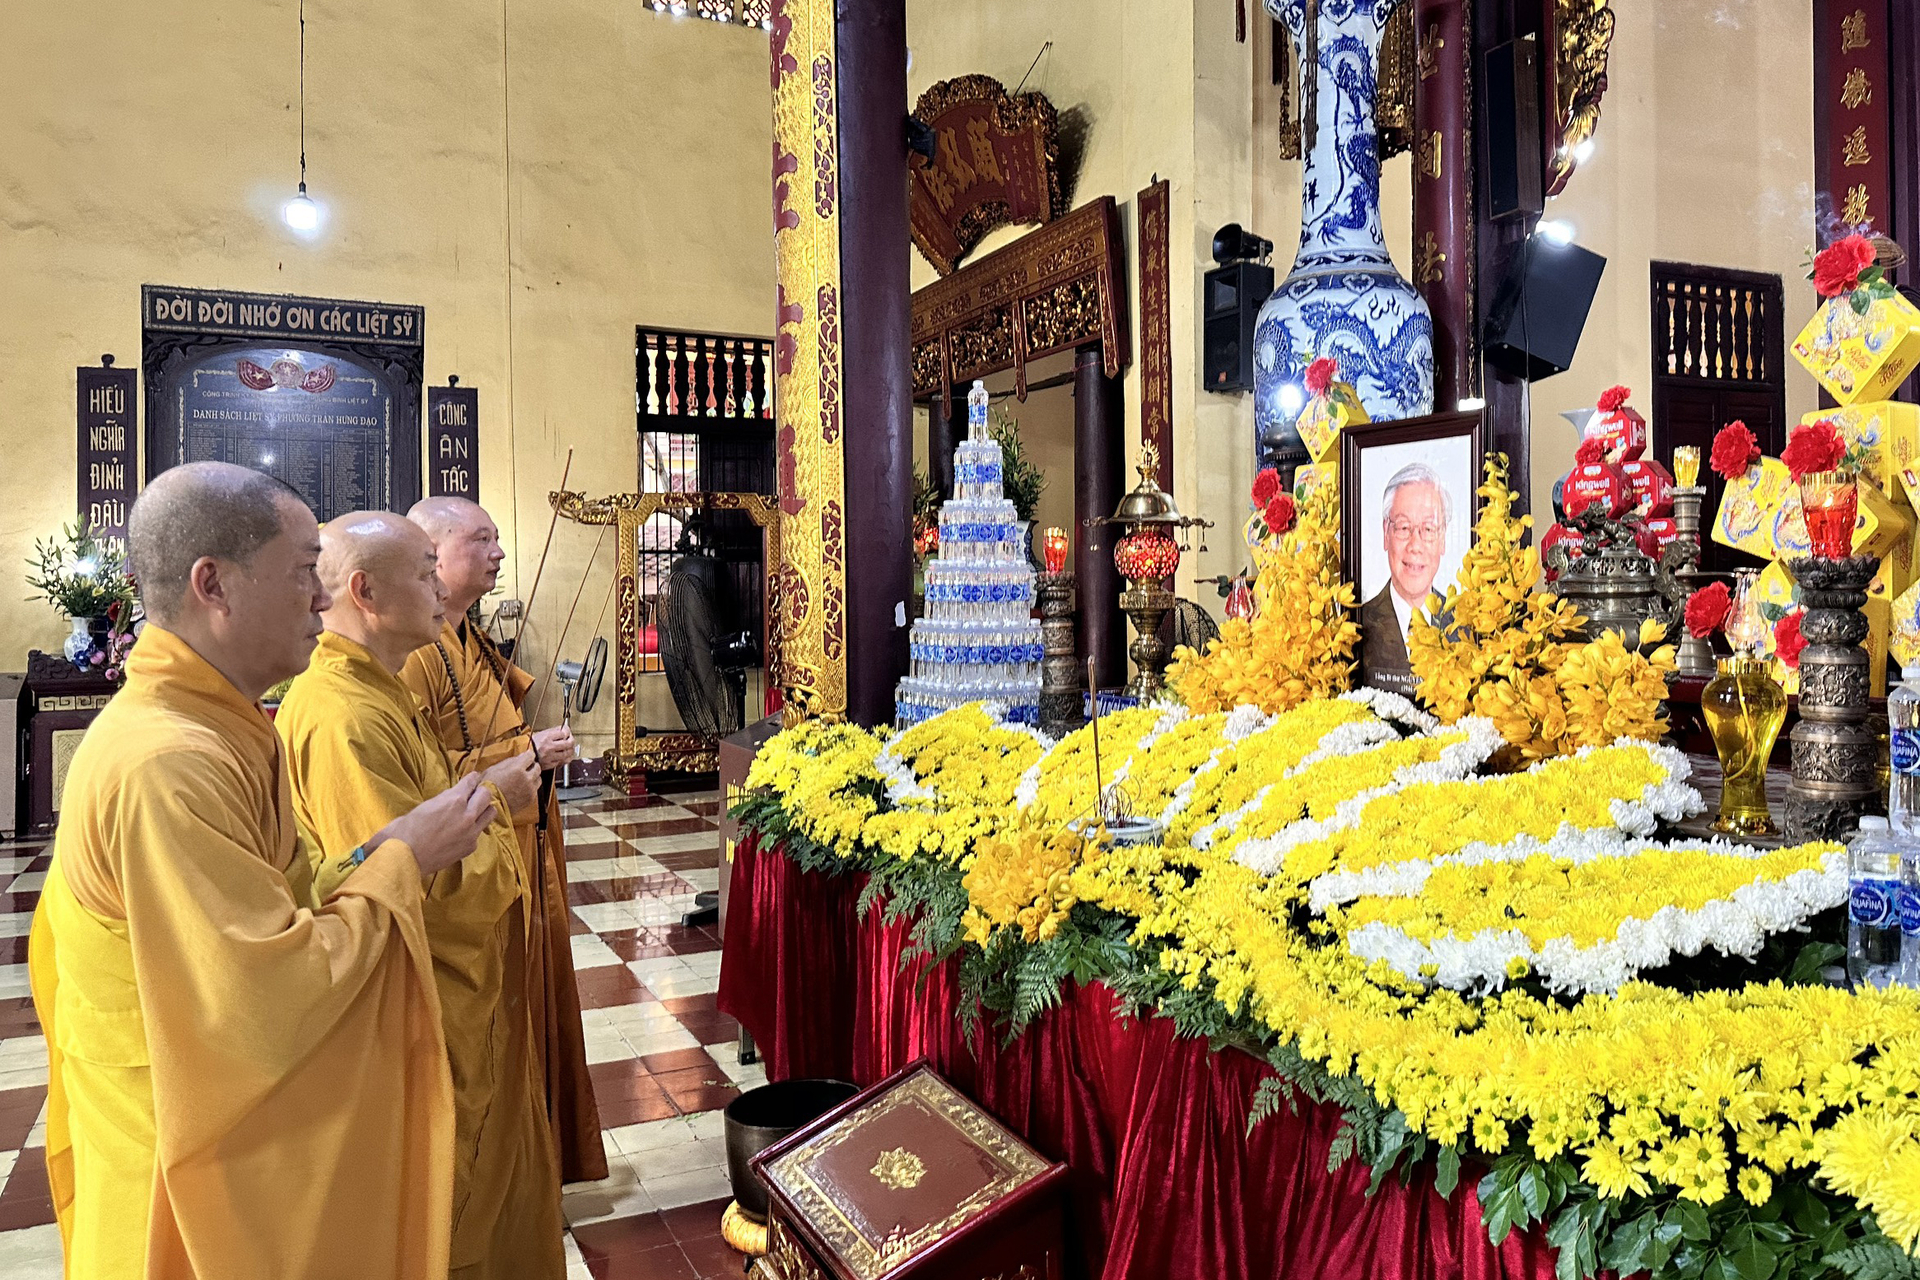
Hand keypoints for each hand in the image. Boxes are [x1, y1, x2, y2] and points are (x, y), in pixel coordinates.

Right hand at [368, 775, 497, 876]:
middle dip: (480, 792)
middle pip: (486, 795)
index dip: (472, 779)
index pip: (472, 782)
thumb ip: (444, 799)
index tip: (473, 778)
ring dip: (483, 809)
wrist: (405, 857)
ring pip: (490, 812)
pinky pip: (480, 832)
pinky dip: (474, 828)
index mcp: (454, 800)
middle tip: (474, 794)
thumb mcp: (425, 805)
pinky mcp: (470, 846)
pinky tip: (464, 830)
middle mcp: (467, 815)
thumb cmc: (407, 829)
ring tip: (474, 811)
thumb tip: (453, 795)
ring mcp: (471, 832)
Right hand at [481, 749, 539, 814]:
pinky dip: (531, 787)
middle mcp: (527, 779)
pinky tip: (521, 788)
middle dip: (531, 766)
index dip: (528, 755)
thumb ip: (509, 761)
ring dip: (533, 776)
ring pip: (538, 778)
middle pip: (537, 767)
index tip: (525, 757)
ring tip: (523, 779)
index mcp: (517, 769)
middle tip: (524, 768)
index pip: (530, 756)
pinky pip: (535, 789)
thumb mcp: (494, 769)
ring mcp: (530, 790)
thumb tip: (521, 757)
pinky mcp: (530, 799)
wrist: (489, 807)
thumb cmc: (487, 787)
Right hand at [531, 726, 575, 769]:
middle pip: (568, 743)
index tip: (567, 732)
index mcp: (547, 737)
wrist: (521, 754)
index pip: (564, 733)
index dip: (567, 732)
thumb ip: (553, 731)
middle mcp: (549, 747)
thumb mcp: (541, 733)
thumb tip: (564, 729)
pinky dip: (565, 759)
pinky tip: (564, 756)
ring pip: (567, 754)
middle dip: (572, 741)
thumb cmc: (530, 744)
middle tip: (571, 740)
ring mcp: (550, 757)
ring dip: (570, 750)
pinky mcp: (549, 765)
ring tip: (569, 748)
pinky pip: (562, 762)